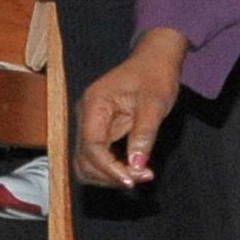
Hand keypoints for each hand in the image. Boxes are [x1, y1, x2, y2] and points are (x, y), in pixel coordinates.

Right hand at [74, 31, 188, 189]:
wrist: (155, 59)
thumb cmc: (155, 75)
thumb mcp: (154, 103)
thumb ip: (144, 134)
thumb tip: (137, 165)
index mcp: (94, 105)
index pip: (91, 146)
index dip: (108, 168)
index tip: (132, 179)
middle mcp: (86, 116)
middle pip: (84, 159)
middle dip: (110, 174)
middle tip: (142, 177)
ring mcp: (91, 124)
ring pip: (87, 162)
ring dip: (110, 174)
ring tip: (141, 173)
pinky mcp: (100, 131)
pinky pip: (99, 156)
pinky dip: (113, 167)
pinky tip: (135, 167)